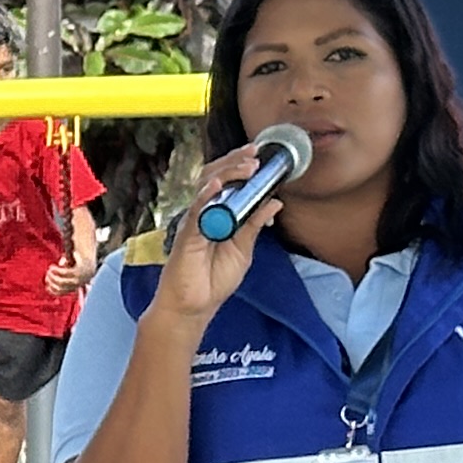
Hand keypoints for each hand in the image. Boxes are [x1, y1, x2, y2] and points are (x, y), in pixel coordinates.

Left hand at [45, 245, 100, 296]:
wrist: (89, 268)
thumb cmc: (79, 259)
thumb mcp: (76, 255)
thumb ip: (71, 254)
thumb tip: (65, 253)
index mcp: (80, 272)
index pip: (65, 274)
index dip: (56, 271)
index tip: (50, 266)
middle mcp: (79, 281)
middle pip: (62, 282)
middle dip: (53, 277)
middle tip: (48, 271)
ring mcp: (75, 287)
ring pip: (61, 289)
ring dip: (52, 283)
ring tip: (47, 276)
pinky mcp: (71, 290)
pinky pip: (61, 293)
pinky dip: (53, 291)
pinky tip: (47, 286)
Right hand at [148, 143, 280, 329]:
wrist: (194, 307)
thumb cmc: (212, 280)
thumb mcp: (243, 250)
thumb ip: (255, 225)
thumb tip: (275, 202)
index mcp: (216, 215)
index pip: (225, 181)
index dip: (238, 165)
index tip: (257, 155)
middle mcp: (203, 214)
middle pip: (214, 176)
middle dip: (234, 162)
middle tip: (254, 156)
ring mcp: (193, 223)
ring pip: (206, 187)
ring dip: (227, 173)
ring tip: (246, 167)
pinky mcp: (186, 236)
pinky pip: (195, 212)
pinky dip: (205, 196)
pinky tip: (217, 185)